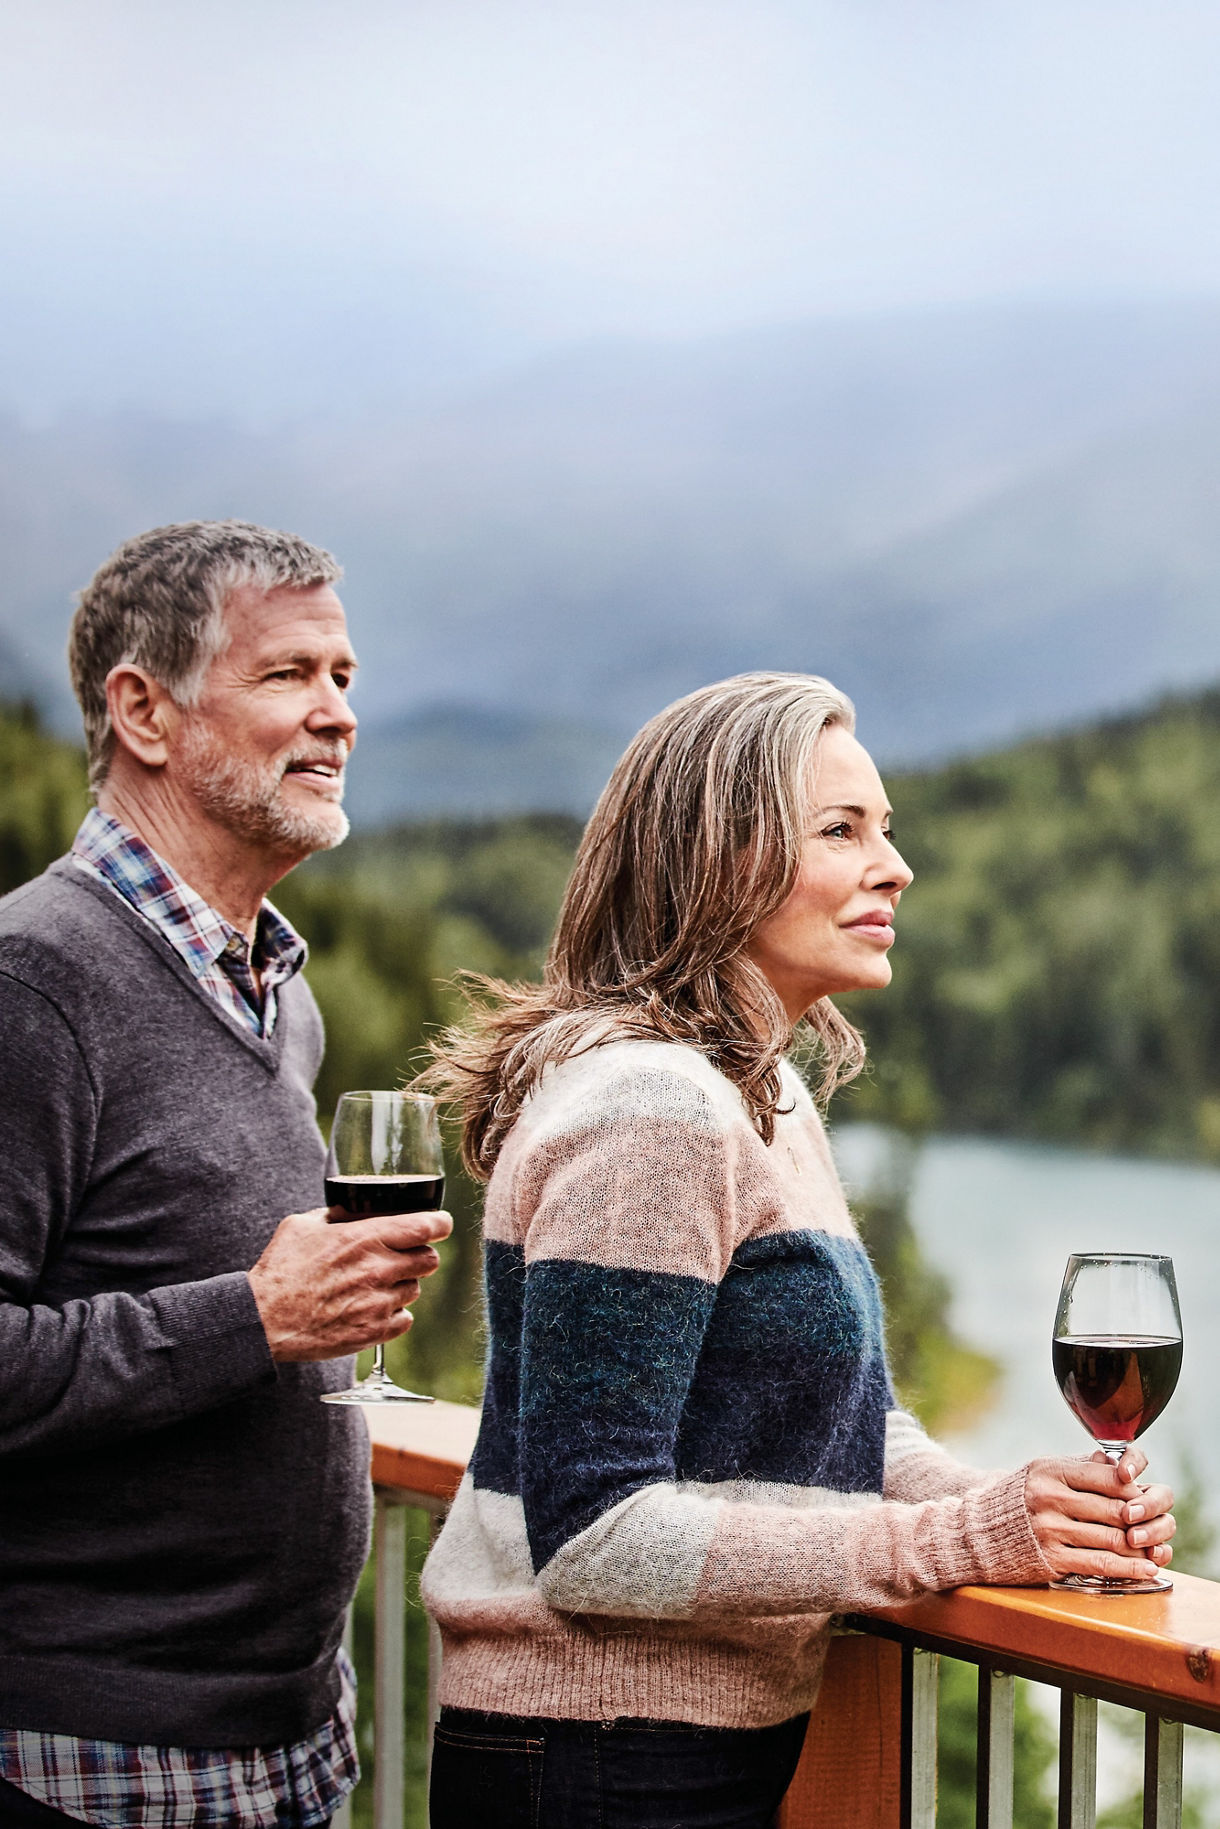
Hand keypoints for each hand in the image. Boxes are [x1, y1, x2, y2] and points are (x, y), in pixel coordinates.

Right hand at [248, 1207, 451, 1362]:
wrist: (264, 1319)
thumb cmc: (280, 1270)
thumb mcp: (303, 1226)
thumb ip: (335, 1215)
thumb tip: (352, 1211)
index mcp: (365, 1238)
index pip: (426, 1226)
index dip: (439, 1223)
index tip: (440, 1224)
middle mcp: (379, 1269)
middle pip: (429, 1259)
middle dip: (420, 1255)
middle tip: (402, 1257)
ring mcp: (378, 1303)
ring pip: (415, 1289)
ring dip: (402, 1285)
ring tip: (375, 1285)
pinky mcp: (373, 1332)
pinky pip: (404, 1320)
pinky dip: (393, 1314)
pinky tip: (372, 1308)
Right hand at [1023, 1447, 1174, 1584]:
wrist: (982, 1532)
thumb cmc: (1021, 1499)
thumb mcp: (1044, 1472)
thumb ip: (1080, 1468)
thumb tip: (1118, 1465)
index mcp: (1051, 1471)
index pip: (1106, 1478)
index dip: (1133, 1490)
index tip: (1144, 1498)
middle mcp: (1050, 1498)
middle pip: (1113, 1510)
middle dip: (1141, 1521)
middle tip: (1156, 1527)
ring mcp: (1050, 1530)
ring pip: (1111, 1539)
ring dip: (1141, 1548)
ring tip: (1157, 1551)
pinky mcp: (1052, 1559)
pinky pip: (1100, 1564)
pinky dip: (1129, 1569)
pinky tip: (1145, 1569)